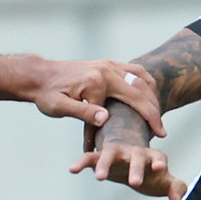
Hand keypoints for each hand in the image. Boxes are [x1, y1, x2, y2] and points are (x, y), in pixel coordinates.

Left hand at [27, 60, 165, 136]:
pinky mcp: (106, 64)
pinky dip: (145, 83)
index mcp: (97, 82)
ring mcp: (108, 64)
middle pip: (140, 90)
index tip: (158, 135)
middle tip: (162, 131)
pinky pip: (133, 71)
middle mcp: (106, 69)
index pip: (130, 103)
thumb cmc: (47, 95)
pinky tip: (149, 97)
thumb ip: (83, 113)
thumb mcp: (60, 108)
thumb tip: (105, 119)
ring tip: (157, 115)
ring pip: (141, 77)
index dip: (147, 120)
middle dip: (154, 110)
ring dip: (152, 96)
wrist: (38, 75)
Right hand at [69, 141, 187, 199]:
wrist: (129, 154)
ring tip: (99, 179)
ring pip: (110, 155)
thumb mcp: (165, 179)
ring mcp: (117, 153)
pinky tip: (72, 169)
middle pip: (136, 158)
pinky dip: (81, 162)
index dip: (159, 161)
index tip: (161, 167)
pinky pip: (90, 158)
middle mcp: (134, 152)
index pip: (158, 157)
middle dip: (136, 169)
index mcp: (152, 156)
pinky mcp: (101, 156)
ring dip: (105, 165)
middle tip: (134, 182)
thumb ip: (176, 188)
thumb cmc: (150, 170)